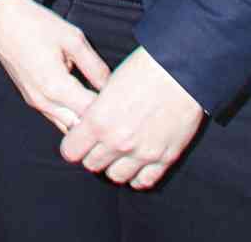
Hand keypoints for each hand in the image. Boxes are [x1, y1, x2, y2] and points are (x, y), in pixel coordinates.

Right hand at [0, 0, 108, 133]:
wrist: (1, 17)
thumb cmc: (37, 24)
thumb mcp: (73, 38)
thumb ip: (95, 66)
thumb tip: (112, 87)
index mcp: (56, 87)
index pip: (91, 114)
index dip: (111, 113)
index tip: (125, 107)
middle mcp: (44, 102)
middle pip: (79, 129)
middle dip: (99, 125)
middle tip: (117, 114)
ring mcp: (35, 103)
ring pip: (66, 128)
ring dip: (83, 124)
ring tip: (102, 113)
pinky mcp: (30, 99)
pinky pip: (56, 118)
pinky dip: (71, 118)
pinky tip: (83, 107)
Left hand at [59, 46, 203, 187]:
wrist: (180, 71)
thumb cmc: (142, 69)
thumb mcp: (109, 85)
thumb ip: (96, 110)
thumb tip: (86, 123)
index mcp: (99, 120)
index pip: (71, 151)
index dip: (72, 144)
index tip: (78, 138)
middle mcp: (118, 142)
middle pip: (92, 165)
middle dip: (92, 155)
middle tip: (98, 144)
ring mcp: (142, 153)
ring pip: (116, 176)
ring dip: (114, 166)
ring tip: (118, 153)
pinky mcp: (164, 158)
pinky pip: (144, 181)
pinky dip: (137, 176)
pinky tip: (136, 164)